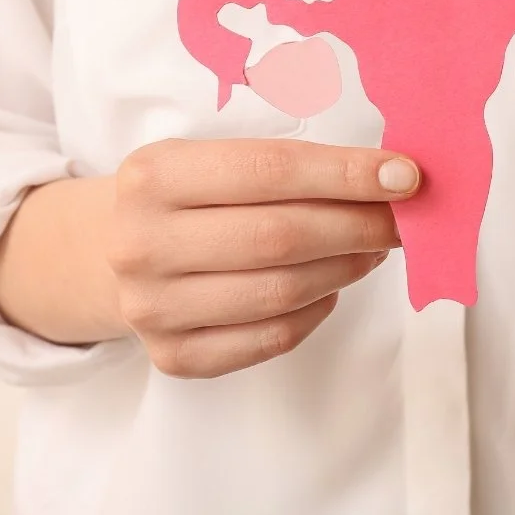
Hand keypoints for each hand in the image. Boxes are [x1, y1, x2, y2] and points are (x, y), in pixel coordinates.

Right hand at [107, 138, 419, 378]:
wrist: (110, 251)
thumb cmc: (188, 196)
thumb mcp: (212, 158)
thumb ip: (289, 164)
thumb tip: (389, 178)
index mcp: (153, 175)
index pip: (270, 170)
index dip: (346, 174)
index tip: (405, 175)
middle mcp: (143, 244)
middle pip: (280, 236)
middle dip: (358, 225)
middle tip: (400, 219)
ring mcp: (153, 308)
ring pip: (282, 292)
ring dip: (346, 267)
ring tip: (371, 248)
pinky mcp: (174, 356)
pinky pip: (273, 338)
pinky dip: (317, 311)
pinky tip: (329, 285)